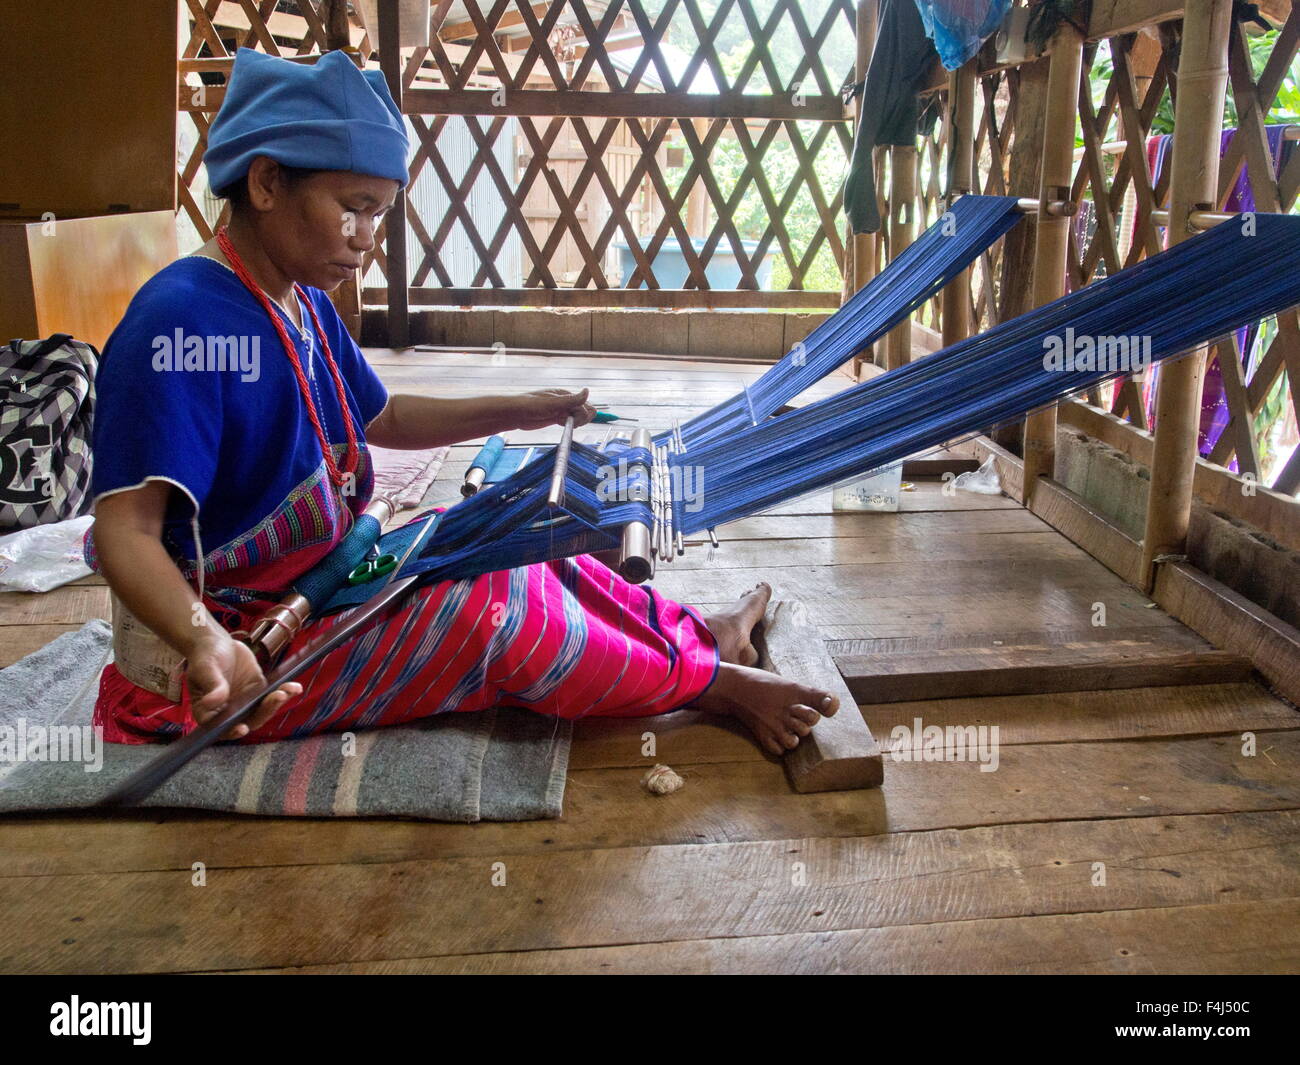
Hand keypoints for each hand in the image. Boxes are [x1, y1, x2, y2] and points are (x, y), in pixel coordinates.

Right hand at [184, 631, 301, 739]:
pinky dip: (285, 693)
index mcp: (209, 712)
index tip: (242, 728)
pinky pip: (272, 696)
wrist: (217, 643)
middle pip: (248, 721)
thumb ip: (212, 685)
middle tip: (276, 697)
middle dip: (264, 712)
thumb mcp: (205, 669)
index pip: (220, 728)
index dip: (231, 732)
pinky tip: (295, 687)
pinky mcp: (258, 692)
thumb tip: (212, 702)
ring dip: (277, 703)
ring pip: (263, 711)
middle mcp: (229, 712)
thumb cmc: (204, 657)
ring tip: (288, 690)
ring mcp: (245, 703)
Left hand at [512, 388, 595, 430]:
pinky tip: (559, 423)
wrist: (515, 414)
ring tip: (561, 422)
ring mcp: (562, 410)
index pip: (586, 406)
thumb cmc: (530, 405)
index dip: (581, 415)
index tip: (571, 419)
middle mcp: (566, 401)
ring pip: (579, 418)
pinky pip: (570, 422)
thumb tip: (587, 391)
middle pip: (585, 411)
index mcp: (566, 395)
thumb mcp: (552, 403)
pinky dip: (569, 425)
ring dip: (575, 423)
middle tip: (566, 422)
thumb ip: (571, 400)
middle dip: (581, 419)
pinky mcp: (556, 418)